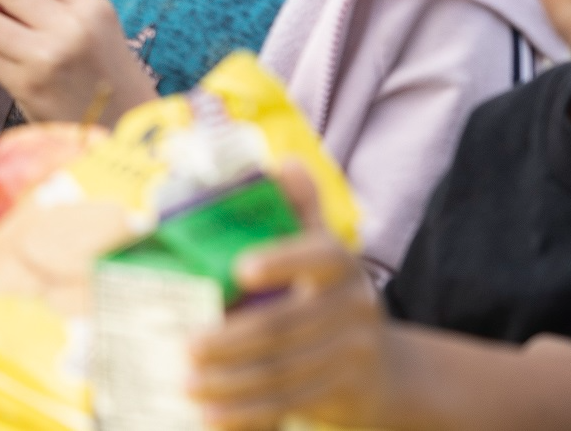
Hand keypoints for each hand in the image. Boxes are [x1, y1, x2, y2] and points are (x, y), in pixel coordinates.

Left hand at [189, 166, 394, 430]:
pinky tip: (209, 414)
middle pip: (283, 325)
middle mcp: (355, 307)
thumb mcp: (324, 253)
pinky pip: (288, 402)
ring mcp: (353, 354)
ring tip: (186, 381)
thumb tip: (285, 164)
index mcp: (342, 265)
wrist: (386, 372)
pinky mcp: (342, 393)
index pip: (316, 256)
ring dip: (228, 380)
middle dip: (229, 339)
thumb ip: (301, 211)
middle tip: (184, 344)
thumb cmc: (331, 299)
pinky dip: (246, 411)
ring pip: (282, 370)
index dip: (282, 260)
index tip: (240, 269)